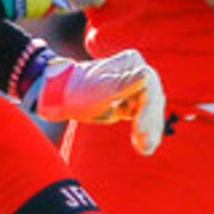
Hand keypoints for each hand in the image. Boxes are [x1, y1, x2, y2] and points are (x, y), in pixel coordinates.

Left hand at [32, 49, 167, 154]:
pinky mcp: (133, 102)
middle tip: (145, 146)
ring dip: (151, 131)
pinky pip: (145, 118)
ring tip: (145, 150)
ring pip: (152, 110)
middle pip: (153, 100)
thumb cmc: (77, 91)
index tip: (141, 129)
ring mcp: (137, 88)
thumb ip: (123, 83)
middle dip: (150, 123)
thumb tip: (146, 75)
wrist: (59, 97)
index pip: (150, 86)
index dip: (149, 109)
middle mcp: (138, 72)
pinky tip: (144, 148)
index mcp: (132, 62)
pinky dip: (145, 132)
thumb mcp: (99, 90)